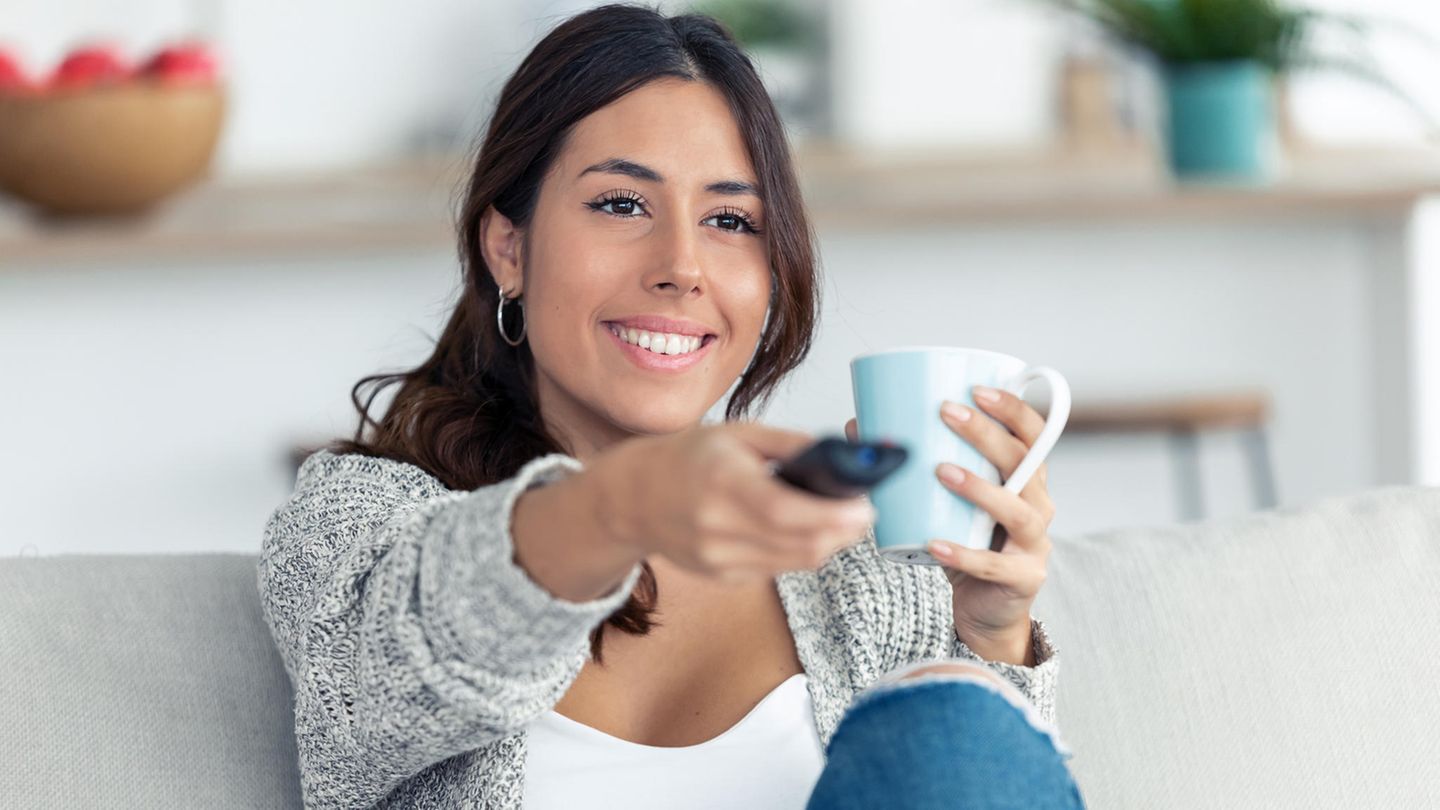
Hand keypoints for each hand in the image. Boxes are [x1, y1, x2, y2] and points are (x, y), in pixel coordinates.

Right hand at [592, 423, 875, 582]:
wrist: (632, 498)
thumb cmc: (687, 459)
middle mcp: (717, 527)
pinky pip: (777, 569)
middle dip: (843, 532)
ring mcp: (718, 558)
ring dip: (828, 544)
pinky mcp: (722, 577)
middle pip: (800, 545)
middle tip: (863, 512)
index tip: (864, 506)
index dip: (833, 515)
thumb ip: (790, 445)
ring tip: (840, 520)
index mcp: (722, 482)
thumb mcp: (738, 434)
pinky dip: (798, 552)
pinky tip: (800, 531)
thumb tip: (842, 454)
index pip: (786, 512)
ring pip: (796, 562)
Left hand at [844, 385, 1054, 644]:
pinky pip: (992, 564)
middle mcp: (1040, 505)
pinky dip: (962, 553)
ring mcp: (1035, 544)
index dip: (1012, 408)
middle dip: (986, 434)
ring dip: (980, 488)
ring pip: (1017, 511)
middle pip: (1024, 462)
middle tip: (947, 413)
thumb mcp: (949, 500)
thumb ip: (921, 466)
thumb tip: (862, 426)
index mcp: (1026, 479)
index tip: (977, 388)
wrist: (987, 611)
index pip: (1033, 435)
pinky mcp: (1023, 579)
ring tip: (941, 472)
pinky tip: (933, 543)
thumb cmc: (966, 542)